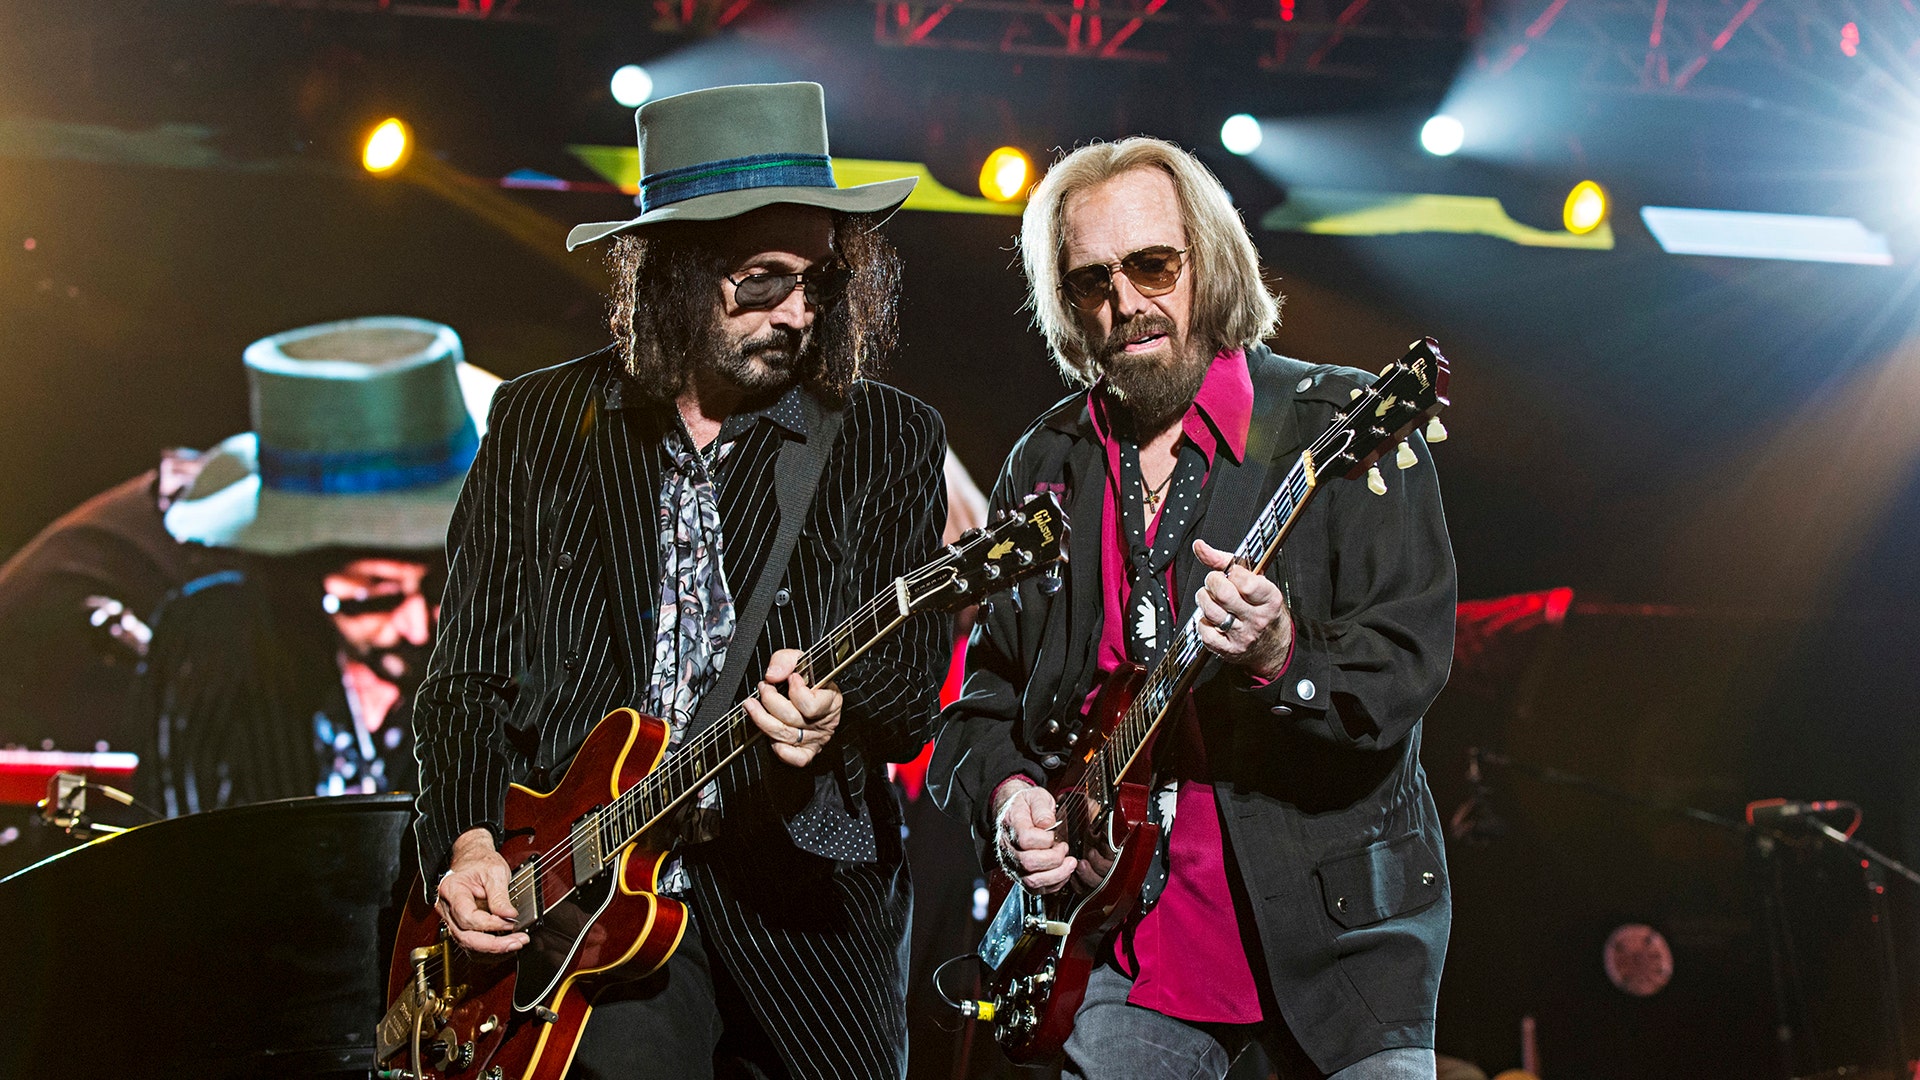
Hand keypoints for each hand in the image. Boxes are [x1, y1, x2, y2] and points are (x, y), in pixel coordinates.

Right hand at [435, 827, 528, 954]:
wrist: (472, 859)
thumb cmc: (480, 862)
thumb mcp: (495, 872)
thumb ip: (500, 896)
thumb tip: (509, 916)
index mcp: (451, 890)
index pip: (467, 916)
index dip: (490, 924)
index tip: (511, 922)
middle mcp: (447, 908)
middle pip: (466, 936)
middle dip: (493, 944)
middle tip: (517, 942)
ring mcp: (451, 919)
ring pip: (468, 943)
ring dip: (493, 948)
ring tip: (516, 943)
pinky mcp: (461, 925)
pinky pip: (472, 941)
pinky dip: (489, 946)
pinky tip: (506, 943)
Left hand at [746, 648, 842, 767]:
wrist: (810, 690)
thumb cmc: (806, 677)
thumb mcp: (799, 659)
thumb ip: (785, 660)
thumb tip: (773, 675)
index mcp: (830, 699)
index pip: (812, 705)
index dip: (796, 691)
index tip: (790, 678)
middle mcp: (824, 721)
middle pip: (792, 719)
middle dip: (770, 701)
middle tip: (763, 687)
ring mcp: (815, 737)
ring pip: (785, 736)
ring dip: (762, 719)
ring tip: (751, 704)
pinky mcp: (807, 751)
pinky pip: (796, 758)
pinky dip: (782, 751)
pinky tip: (770, 738)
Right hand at [993, 781, 1076, 894]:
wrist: (1013, 811)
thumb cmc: (1026, 805)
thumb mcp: (1035, 796)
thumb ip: (1042, 808)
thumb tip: (1047, 824)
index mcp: (1011, 825)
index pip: (1026, 839)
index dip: (1045, 840)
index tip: (1054, 835)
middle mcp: (1008, 848)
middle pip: (1028, 863)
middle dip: (1054, 859)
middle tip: (1064, 849)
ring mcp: (1012, 864)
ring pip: (1031, 881)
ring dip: (1057, 875)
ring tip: (1069, 863)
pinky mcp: (1020, 875)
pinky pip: (1035, 889)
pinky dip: (1053, 884)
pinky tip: (1062, 872)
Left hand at [1191, 538, 1292, 678]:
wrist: (1272, 644)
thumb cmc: (1260, 606)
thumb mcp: (1254, 579)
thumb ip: (1226, 560)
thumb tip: (1199, 546)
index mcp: (1270, 599)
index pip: (1246, 583)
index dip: (1232, 573)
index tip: (1231, 573)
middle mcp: (1258, 619)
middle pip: (1224, 595)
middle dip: (1213, 582)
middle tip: (1215, 583)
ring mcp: (1244, 636)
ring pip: (1211, 612)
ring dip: (1204, 599)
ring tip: (1210, 598)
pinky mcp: (1229, 650)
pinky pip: (1205, 633)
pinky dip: (1202, 623)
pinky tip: (1211, 619)